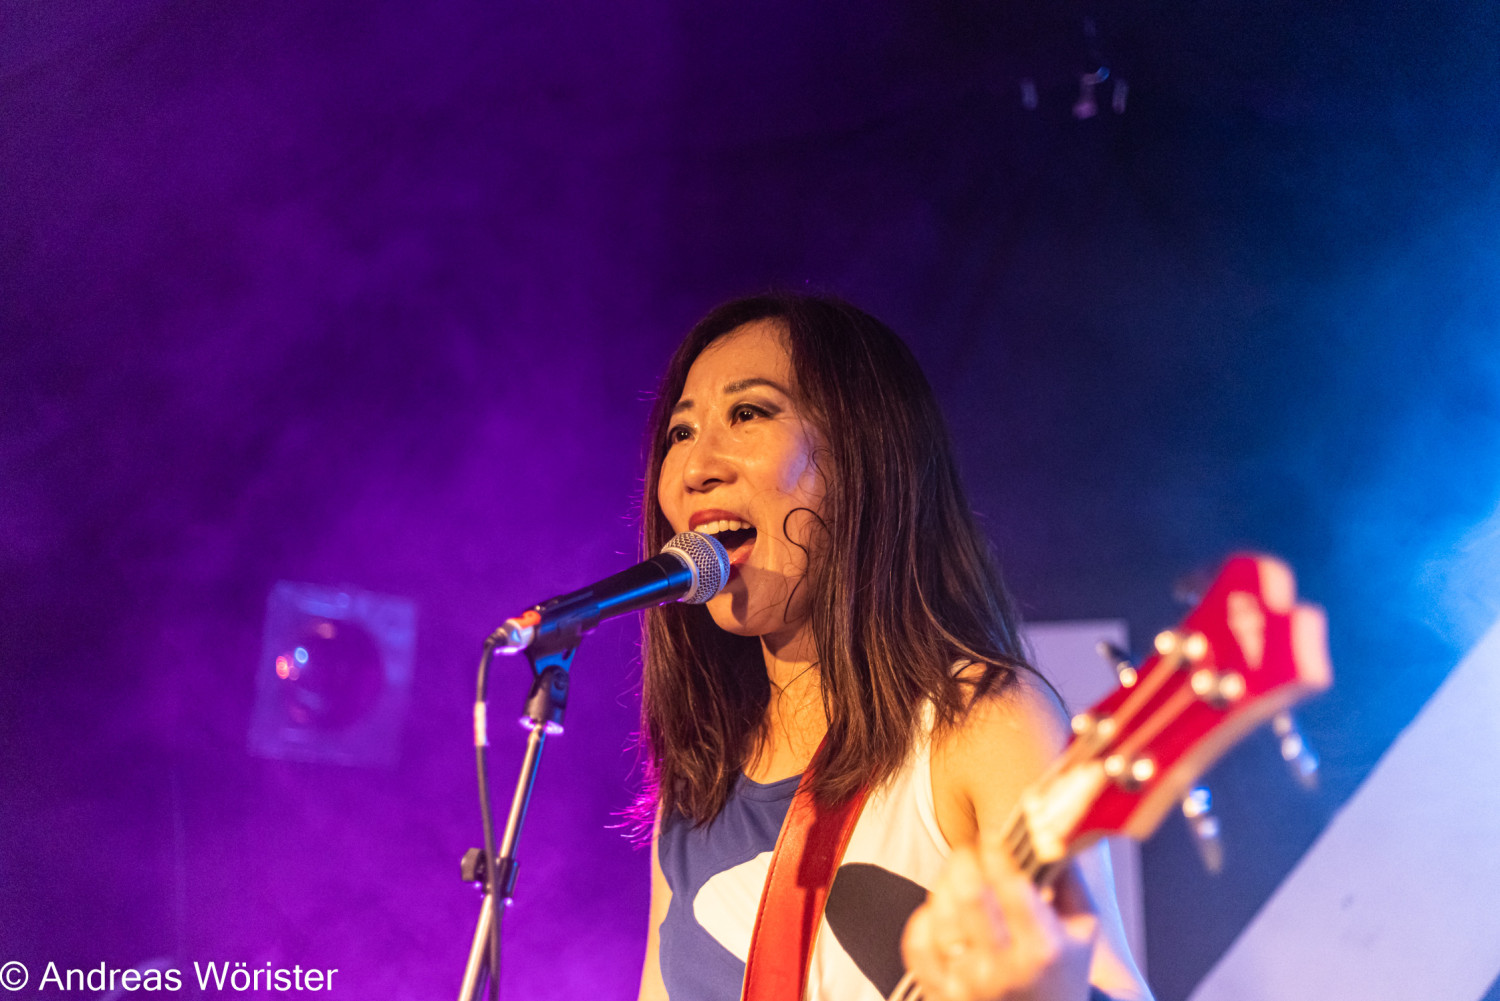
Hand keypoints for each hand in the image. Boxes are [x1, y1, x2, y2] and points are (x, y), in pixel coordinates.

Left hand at [900, 841, 1097, 1000]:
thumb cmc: (1062, 975)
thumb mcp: (1082, 930)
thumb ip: (1069, 879)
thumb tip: (1051, 829)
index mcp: (1042, 949)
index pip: (1009, 883)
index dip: (996, 848)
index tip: (994, 836)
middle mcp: (1002, 969)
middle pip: (968, 892)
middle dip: (965, 858)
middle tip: (970, 850)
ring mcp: (967, 984)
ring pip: (939, 913)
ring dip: (944, 884)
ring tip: (958, 879)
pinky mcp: (941, 993)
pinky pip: (916, 943)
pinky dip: (923, 918)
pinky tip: (940, 911)